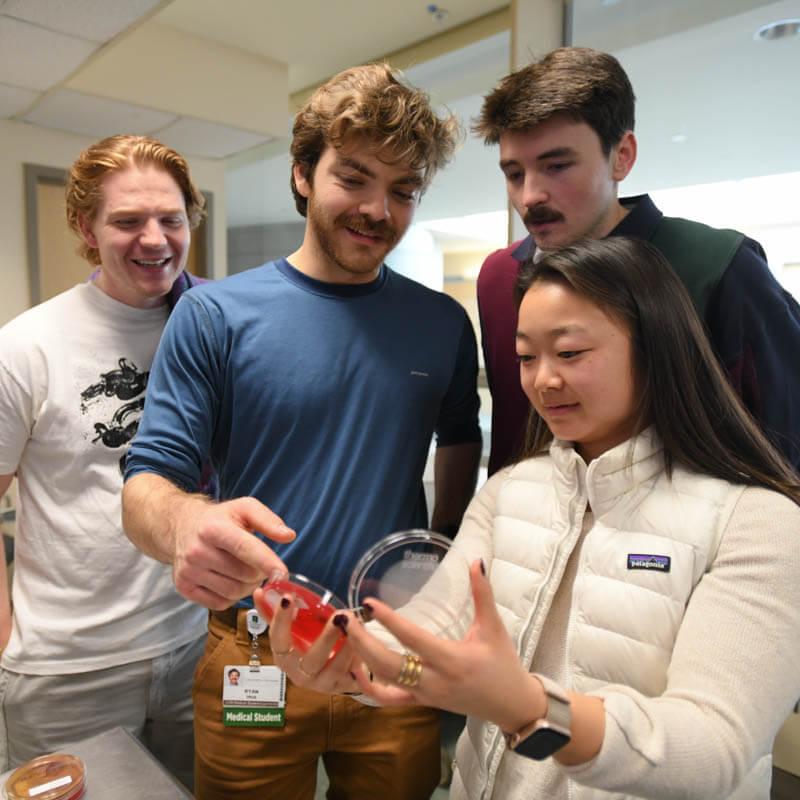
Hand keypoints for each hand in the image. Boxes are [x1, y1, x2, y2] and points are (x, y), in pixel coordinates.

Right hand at [173, 497, 294, 608]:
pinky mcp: (184, 587)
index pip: (245, 548)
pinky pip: (220, 603)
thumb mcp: (244, 508)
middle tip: (258, 563)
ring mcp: (188, 571)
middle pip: (244, 574)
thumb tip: (288, 536)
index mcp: (213, 528)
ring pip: (234, 592)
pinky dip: (232, 596)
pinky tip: (230, 580)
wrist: (182, 526)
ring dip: (248, 586)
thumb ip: (268, 520)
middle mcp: (197, 551)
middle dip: (260, 572)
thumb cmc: (220, 518)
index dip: (267, 562)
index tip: (283, 575)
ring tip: (245, 571)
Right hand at [253, 585, 360, 693]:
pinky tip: (366, 642)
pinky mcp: (342, 687)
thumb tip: (259, 590)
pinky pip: (353, 676)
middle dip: (326, 638)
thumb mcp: (291, 630)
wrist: (327, 672)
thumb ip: (275, 612)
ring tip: (357, 625)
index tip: (288, 598)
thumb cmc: (305, 644)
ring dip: (348, 647)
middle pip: (312, 659)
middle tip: (338, 616)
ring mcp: (322, 683)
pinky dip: (360, 659)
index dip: (281, 620)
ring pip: (336, 668)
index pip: (278, 641)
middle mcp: (300, 674)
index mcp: (284, 658)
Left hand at [343, 560, 545, 731]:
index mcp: (451, 659)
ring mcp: (424, 695)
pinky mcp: (421, 703)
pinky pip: (389, 699)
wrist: (511, 705)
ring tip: (348, 634)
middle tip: (346, 619)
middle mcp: (433, 680)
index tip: (370, 603)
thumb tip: (476, 561)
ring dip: (362, 658)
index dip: (389, 621)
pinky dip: (368, 687)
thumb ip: (483, 593)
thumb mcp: (494, 627)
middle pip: (387, 664)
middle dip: (363, 641)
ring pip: (384, 681)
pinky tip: (355, 668)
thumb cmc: (503, 663)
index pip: (412, 639)